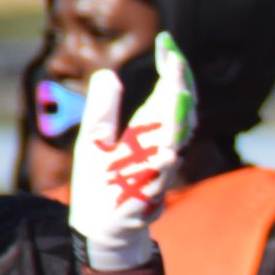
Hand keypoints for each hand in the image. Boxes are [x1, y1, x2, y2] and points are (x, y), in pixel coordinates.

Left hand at [69, 33, 191, 270]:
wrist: (101, 227)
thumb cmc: (101, 185)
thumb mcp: (94, 139)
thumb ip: (104, 108)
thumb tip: (109, 73)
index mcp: (147, 132)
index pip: (168, 96)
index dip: (171, 72)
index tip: (168, 46)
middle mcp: (158, 148)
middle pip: (179, 113)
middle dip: (180, 88)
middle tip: (175, 63)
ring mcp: (156, 172)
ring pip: (175, 142)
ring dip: (178, 119)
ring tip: (177, 94)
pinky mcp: (148, 196)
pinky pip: (160, 178)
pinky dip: (164, 166)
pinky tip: (167, 151)